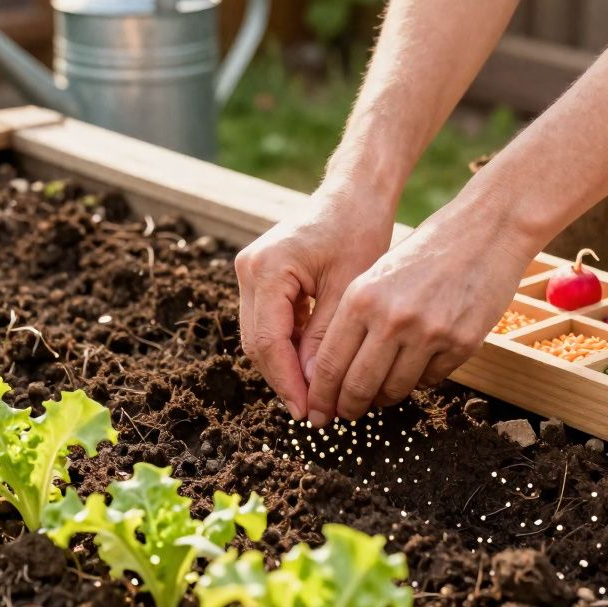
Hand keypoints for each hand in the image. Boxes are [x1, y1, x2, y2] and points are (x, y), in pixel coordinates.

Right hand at [235, 186, 395, 420]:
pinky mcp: (261, 276)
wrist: (353, 193)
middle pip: (257, 343)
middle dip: (284, 381)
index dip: (288, 382)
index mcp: (267, 269)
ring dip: (285, 367)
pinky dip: (288, 347)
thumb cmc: (358, 230)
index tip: (309, 412)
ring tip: (316, 396)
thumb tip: (315, 389)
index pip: (269, 341)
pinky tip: (313, 367)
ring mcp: (250, 272)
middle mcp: (249, 269)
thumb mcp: (347, 290)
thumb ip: (326, 339)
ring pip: (260, 336)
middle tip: (314, 413)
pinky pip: (268, 322)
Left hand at [303, 194, 536, 426]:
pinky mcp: (462, 343)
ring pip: (394, 389)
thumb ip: (356, 318)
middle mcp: (392, 318)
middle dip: (347, 407)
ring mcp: (429, 333)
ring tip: (379, 396)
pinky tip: (416, 369)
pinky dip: (419, 381)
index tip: (319, 410)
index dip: (322, 395)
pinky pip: (430, 380)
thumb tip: (335, 371)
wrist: (485, 231)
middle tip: (345, 415)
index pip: (330, 363)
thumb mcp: (378, 274)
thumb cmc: (426, 251)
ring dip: (383, 398)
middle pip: (358, 385)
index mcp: (362, 297)